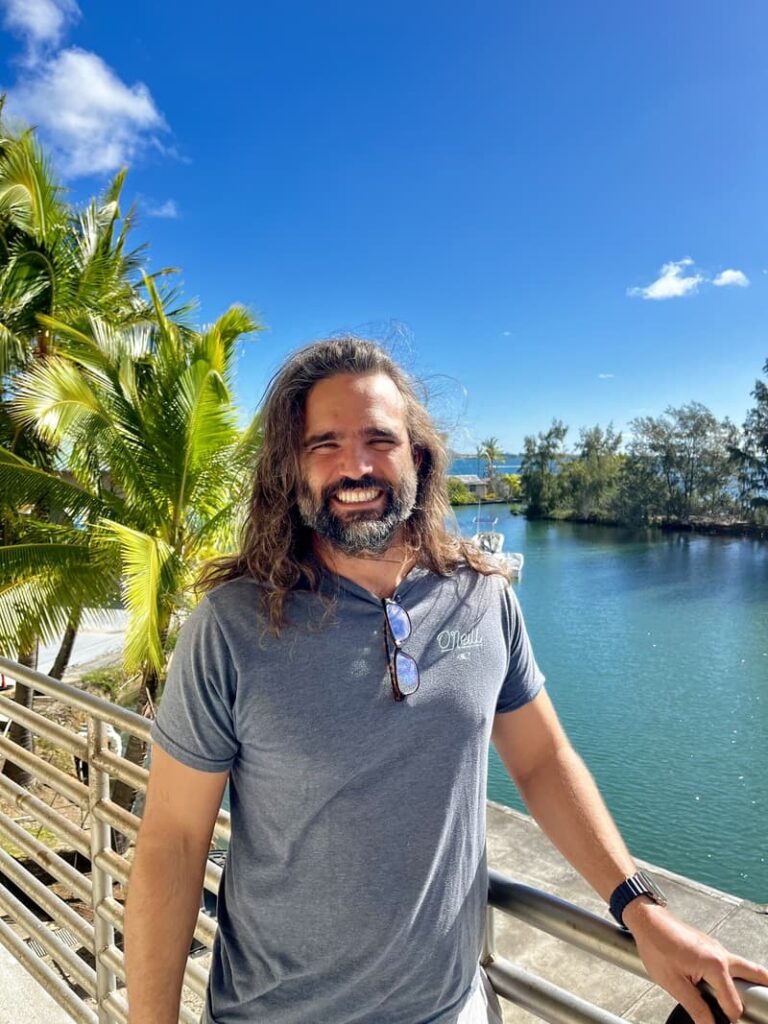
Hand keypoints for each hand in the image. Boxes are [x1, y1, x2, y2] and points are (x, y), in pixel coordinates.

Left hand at [623, 899, 767, 1023]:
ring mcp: (717, 949)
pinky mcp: (710, 947)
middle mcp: (721, 954)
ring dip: (748, 982)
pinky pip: (729, 963)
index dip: (728, 1018)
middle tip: (761, 1006)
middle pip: (755, 974)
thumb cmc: (656, 946)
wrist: (647, 919)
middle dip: (762, 989)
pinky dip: (733, 975)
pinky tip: (721, 987)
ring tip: (749, 998)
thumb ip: (696, 1008)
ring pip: (743, 967)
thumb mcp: (674, 984)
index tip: (721, 1022)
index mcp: (715, 965)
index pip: (734, 1003)